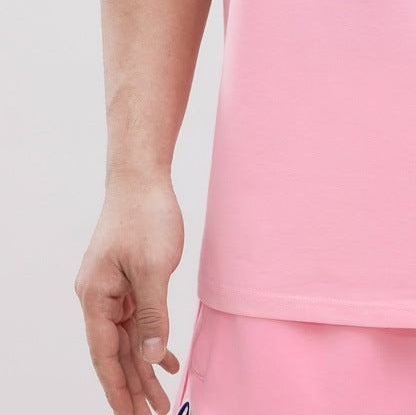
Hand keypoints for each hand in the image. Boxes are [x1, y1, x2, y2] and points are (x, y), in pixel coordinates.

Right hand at [74, 174, 184, 414]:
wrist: (141, 177)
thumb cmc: (145, 216)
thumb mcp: (153, 268)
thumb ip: (153, 315)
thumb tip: (150, 357)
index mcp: (96, 297)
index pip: (105, 356)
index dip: (118, 389)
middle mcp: (98, 298)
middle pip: (114, 353)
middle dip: (134, 387)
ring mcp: (111, 289)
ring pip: (126, 340)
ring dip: (144, 368)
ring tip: (161, 400)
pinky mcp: (126, 280)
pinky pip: (136, 320)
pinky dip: (150, 340)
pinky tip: (164, 359)